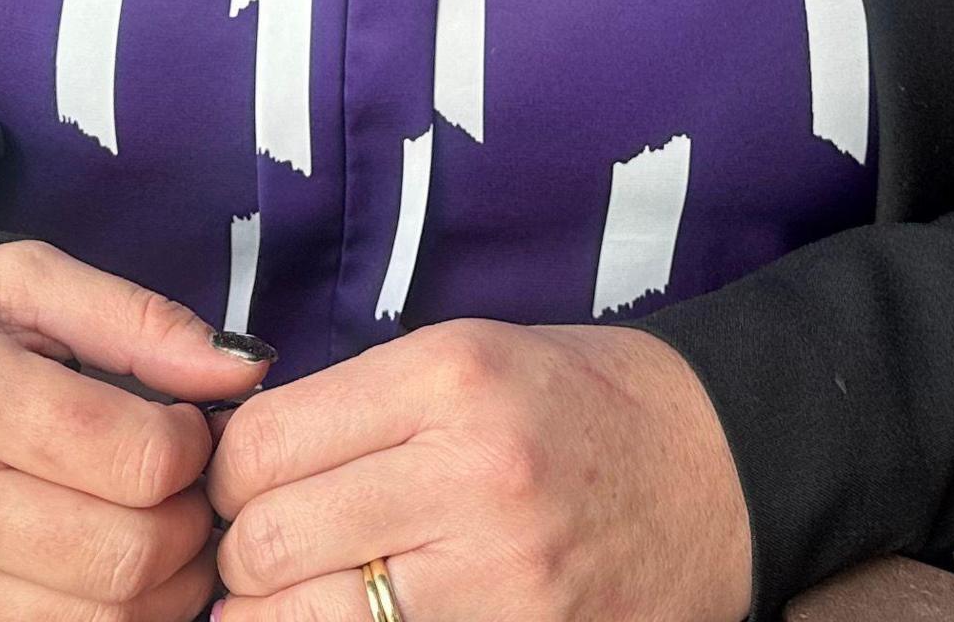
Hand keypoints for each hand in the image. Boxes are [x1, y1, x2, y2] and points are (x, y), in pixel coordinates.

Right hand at [0, 240, 276, 621]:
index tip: (182, 426)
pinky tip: (96, 570)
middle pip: (128, 561)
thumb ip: (141, 322)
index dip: (194, 448)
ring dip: (157, 589)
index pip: (141, 459)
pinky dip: (96, 620)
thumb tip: (248, 370)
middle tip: (182, 492)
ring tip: (149, 531)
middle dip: (188, 530)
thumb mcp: (22, 285)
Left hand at [203, 319, 754, 621]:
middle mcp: (470, 471)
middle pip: (265, 542)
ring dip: (280, 617)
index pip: (260, 444)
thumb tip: (234, 464)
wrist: (726, 468)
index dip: (227, 476)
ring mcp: (499, 571)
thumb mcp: (473, 357)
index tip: (243, 488)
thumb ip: (359, 406)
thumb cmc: (584, 405)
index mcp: (449, 378)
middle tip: (262, 557)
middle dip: (241, 560)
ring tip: (302, 598)